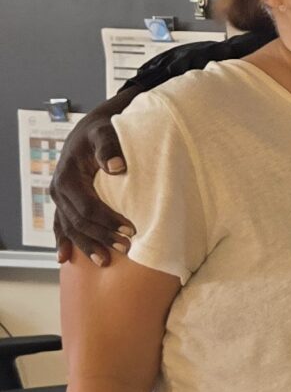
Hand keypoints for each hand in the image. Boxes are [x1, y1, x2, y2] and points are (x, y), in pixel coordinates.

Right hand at [50, 108, 132, 267]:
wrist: (89, 129)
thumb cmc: (102, 131)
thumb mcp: (105, 133)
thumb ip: (110, 147)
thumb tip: (118, 167)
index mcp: (68, 177)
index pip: (88, 206)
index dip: (108, 220)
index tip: (130, 230)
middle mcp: (59, 189)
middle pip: (79, 221)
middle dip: (101, 237)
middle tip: (126, 249)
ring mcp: (59, 198)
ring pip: (70, 227)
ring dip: (86, 245)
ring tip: (105, 262)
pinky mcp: (63, 202)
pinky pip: (61, 225)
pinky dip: (64, 241)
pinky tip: (64, 258)